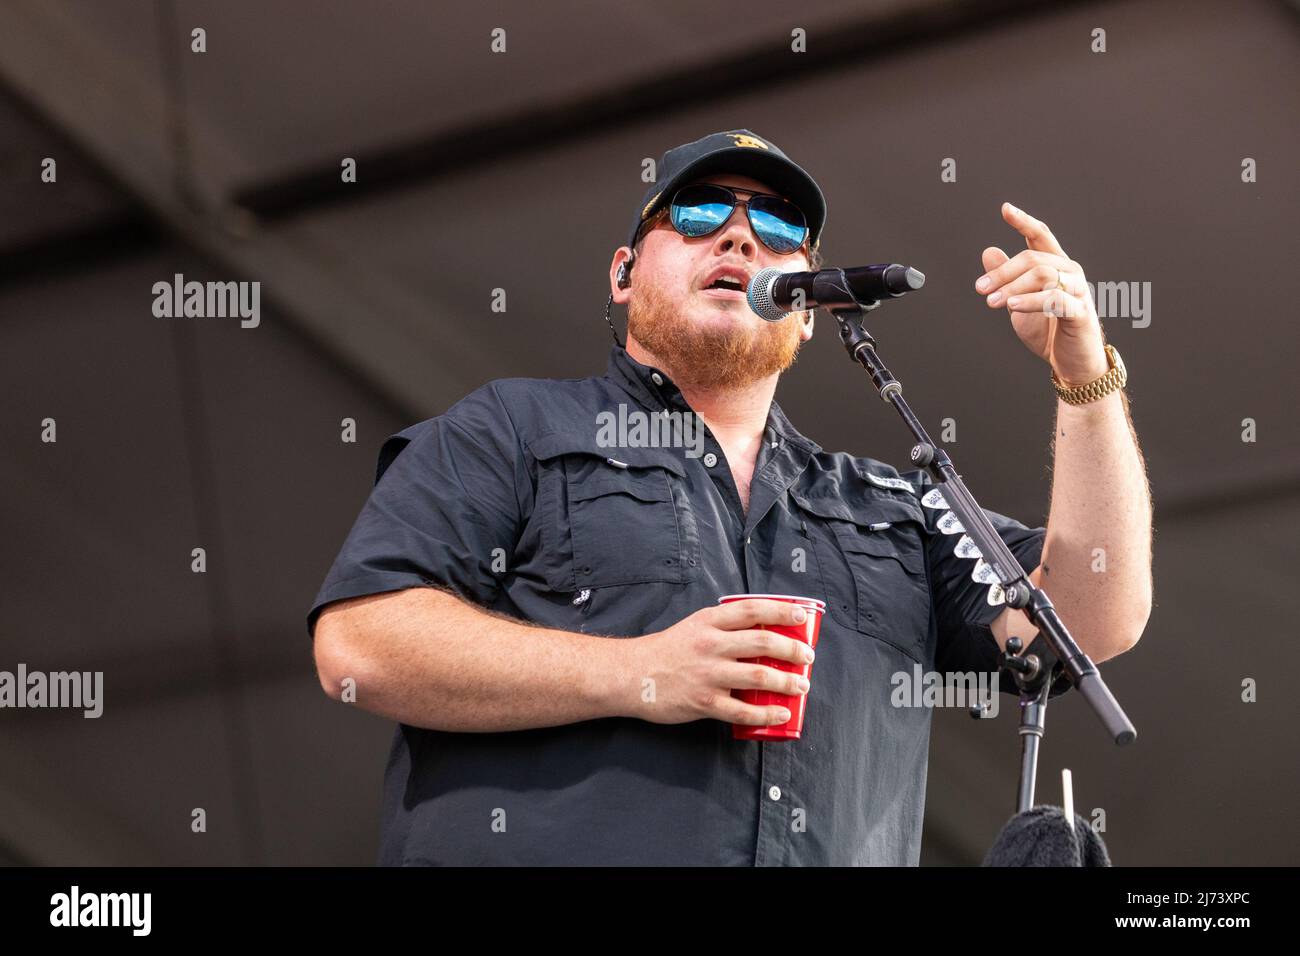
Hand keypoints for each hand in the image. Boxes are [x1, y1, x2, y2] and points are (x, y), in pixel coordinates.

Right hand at [621, 599, 815, 725]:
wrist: (631, 675)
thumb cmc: (666, 651)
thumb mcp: (694, 627)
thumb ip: (723, 628)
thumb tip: (762, 635)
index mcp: (709, 622)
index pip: (752, 610)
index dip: (781, 612)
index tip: (801, 616)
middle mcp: (711, 644)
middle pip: (762, 642)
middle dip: (792, 650)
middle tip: (807, 657)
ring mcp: (708, 674)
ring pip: (759, 675)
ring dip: (787, 681)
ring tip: (801, 685)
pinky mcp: (704, 701)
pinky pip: (743, 710)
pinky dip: (767, 713)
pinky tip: (782, 713)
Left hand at [975, 202, 1108, 384]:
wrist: (1072, 364)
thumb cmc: (1050, 332)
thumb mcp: (1019, 303)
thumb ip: (1007, 279)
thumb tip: (989, 251)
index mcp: (1056, 267)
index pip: (1040, 236)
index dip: (1023, 221)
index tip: (1005, 209)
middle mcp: (1070, 273)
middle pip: (1033, 258)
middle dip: (1002, 272)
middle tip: (981, 289)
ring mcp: (1078, 291)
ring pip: (1043, 275)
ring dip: (1012, 287)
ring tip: (992, 302)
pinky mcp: (1081, 313)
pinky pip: (1055, 299)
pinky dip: (1031, 301)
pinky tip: (1013, 306)